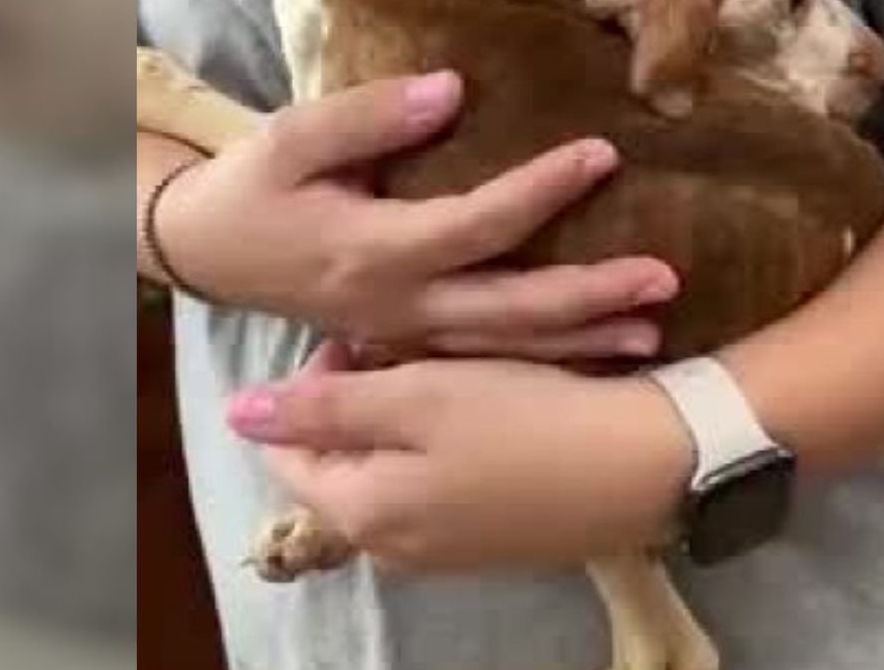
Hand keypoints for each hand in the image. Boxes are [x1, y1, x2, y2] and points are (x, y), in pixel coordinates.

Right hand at [155, 70, 676, 359]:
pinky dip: (547, 358)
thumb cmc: (252, 189)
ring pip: (507, 348)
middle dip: (589, 297)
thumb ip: (369, 115)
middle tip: (663, 278)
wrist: (210, 253)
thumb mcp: (290, 138)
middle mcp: (401, 306)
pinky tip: (599, 350)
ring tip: (653, 331)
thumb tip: (452, 90)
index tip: (603, 153)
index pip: (475, 224)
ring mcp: (408, 335)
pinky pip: (490, 358)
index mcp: (374, 252)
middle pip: (510, 310)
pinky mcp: (412, 343)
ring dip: (582, 340)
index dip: (541, 191)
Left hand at [229, 342, 691, 571]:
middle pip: (341, 460)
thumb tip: (235, 413)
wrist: (648, 465)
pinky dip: (447, 442)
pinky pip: (440, 485)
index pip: (288, 448)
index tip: (366, 333)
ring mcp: (445, 550)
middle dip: (362, 396)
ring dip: (406, 415)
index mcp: (361, 512)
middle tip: (410, 340)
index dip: (315, 379)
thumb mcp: (418, 397)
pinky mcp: (493, 540)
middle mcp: (392, 546)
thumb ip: (324, 407)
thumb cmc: (526, 419)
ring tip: (450, 362)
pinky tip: (488, 401)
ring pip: (393, 468)